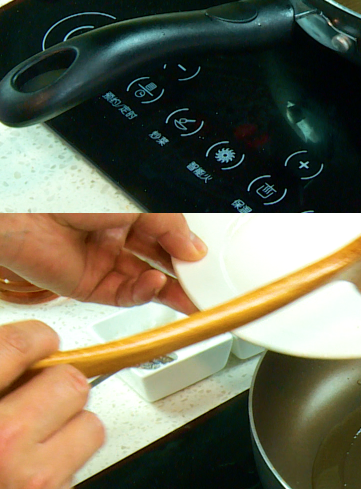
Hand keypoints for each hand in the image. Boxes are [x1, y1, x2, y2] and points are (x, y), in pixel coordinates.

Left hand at [0, 214, 205, 314]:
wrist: (22, 215)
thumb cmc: (68, 193)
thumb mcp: (134, 202)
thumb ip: (170, 227)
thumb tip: (194, 249)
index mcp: (130, 211)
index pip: (170, 233)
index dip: (190, 246)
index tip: (210, 260)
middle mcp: (118, 235)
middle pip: (161, 260)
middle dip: (185, 273)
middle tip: (207, 284)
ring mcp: (104, 261)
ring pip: (147, 281)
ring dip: (171, 289)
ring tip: (192, 296)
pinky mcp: (90, 286)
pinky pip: (125, 295)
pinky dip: (145, 293)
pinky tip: (156, 284)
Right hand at [0, 320, 104, 488]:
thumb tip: (12, 355)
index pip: (20, 345)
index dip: (33, 338)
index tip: (34, 343)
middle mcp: (4, 444)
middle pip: (70, 383)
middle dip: (53, 385)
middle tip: (33, 393)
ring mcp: (31, 485)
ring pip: (88, 426)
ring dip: (66, 426)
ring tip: (33, 435)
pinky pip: (73, 472)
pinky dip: (54, 468)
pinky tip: (19, 477)